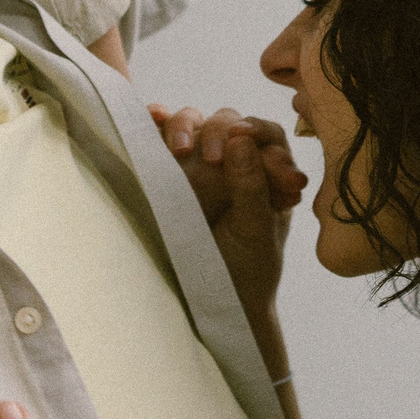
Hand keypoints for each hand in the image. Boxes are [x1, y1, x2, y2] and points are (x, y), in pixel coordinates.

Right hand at [156, 106, 300, 326]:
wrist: (213, 300)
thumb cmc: (246, 269)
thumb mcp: (255, 232)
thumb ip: (252, 188)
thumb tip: (239, 138)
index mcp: (268, 173)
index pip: (266, 135)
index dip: (256, 132)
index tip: (242, 138)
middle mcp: (234, 160)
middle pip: (228, 122)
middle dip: (220, 132)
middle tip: (210, 158)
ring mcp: (198, 162)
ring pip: (194, 122)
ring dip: (186, 126)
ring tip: (181, 150)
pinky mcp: (167, 167)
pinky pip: (159, 134)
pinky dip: (155, 120)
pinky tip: (152, 118)